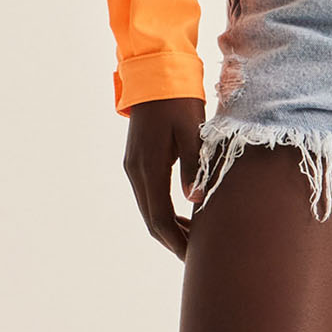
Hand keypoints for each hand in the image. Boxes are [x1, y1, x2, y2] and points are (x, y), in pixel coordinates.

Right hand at [123, 96, 205, 259]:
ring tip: (194, 238)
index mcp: (149, 168)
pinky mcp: (137, 161)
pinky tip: (182, 215)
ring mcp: (134, 166)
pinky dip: (164, 211)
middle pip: (151, 220)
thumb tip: (196, 200)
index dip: (176, 241)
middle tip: (197, 255)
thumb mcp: (192, 132)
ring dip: (168, 227)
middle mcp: (136, 171)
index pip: (160, 218)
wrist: (154, 75)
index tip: (194, 256)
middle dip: (173, 240)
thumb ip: (194, 166)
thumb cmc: (178, 101)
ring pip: (149, 209)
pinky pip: (149, 195)